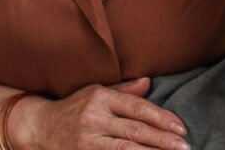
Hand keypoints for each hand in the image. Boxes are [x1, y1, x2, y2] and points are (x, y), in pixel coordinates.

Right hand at [8, 78, 189, 149]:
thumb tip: (149, 81)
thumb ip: (124, 91)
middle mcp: (94, 118)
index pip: (137, 107)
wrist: (39, 127)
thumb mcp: (96, 92)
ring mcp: (87, 139)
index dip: (161, 117)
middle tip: (184, 146)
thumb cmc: (73, 108)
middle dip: (162, 139)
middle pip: (134, 130)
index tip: (180, 127)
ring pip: (125, 149)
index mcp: (100, 97)